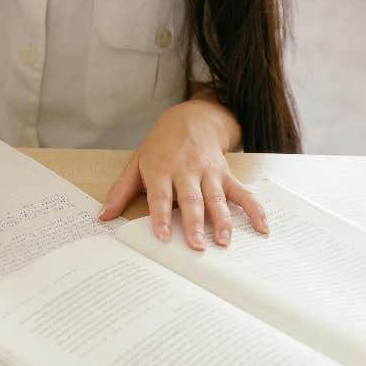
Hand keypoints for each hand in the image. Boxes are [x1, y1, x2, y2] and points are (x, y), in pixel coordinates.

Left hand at [97, 99, 268, 249]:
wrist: (190, 119)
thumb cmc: (160, 147)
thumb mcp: (136, 163)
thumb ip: (121, 191)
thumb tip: (103, 216)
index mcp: (160, 169)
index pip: (160, 195)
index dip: (160, 216)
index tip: (162, 237)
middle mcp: (185, 170)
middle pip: (190, 199)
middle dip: (193, 223)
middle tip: (196, 246)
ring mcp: (208, 172)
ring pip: (216, 197)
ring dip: (221, 220)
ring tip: (223, 242)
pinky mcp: (225, 174)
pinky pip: (241, 192)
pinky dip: (254, 209)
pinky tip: (261, 227)